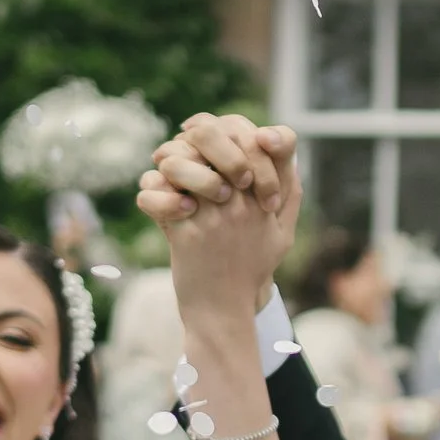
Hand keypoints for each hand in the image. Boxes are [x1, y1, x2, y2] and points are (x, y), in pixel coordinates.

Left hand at [138, 115, 301, 307]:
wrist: (225, 312)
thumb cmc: (251, 268)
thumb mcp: (282, 232)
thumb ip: (290, 191)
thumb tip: (278, 147)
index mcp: (265, 198)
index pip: (252, 138)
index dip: (225, 127)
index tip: (205, 133)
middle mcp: (241, 204)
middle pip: (211, 140)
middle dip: (189, 138)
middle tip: (178, 146)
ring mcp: (213, 219)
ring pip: (178, 164)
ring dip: (166, 163)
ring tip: (165, 172)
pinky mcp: (185, 236)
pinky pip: (157, 197)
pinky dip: (150, 195)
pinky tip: (154, 200)